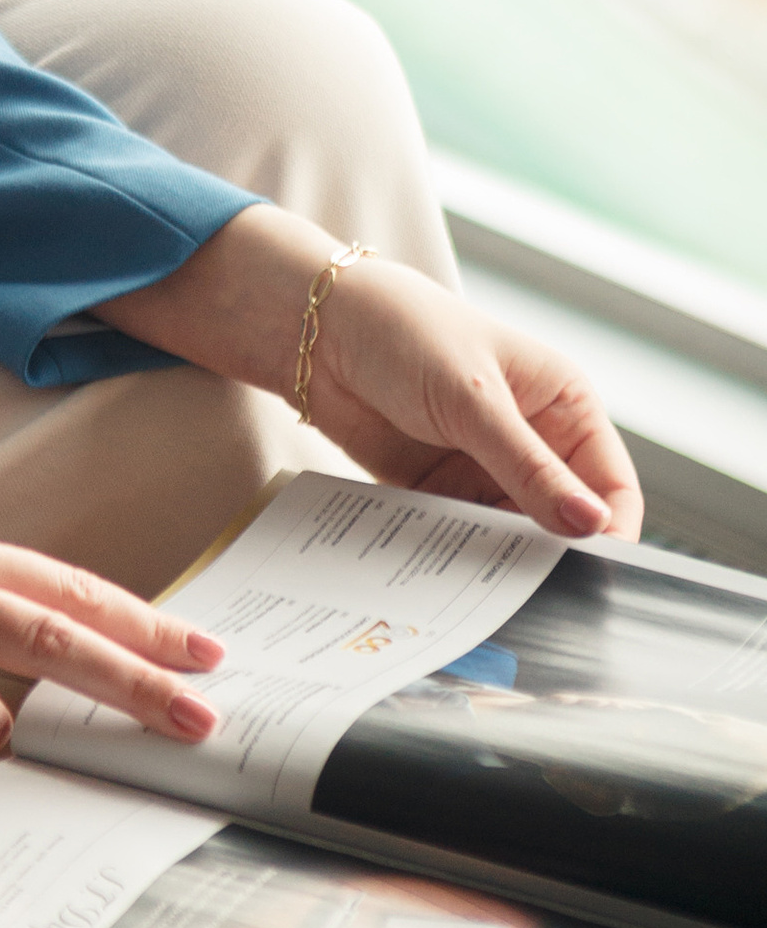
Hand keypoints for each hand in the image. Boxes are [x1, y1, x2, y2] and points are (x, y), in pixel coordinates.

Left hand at [101, 203, 642, 542]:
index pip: (612, 485)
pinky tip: (451, 580)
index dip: (611, 531)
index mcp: (564, 406)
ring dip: (504, 562)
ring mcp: (486, 468)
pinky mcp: (441, 489)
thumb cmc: (405, 331)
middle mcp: (533, 441)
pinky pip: (464, 537)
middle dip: (556, 556)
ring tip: (491, 594)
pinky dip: (460, 558)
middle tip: (541, 596)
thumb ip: (528, 466)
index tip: (598, 573)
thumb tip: (591, 524)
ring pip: (515, 535)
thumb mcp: (473, 399)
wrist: (316, 330)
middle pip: (566, 520)